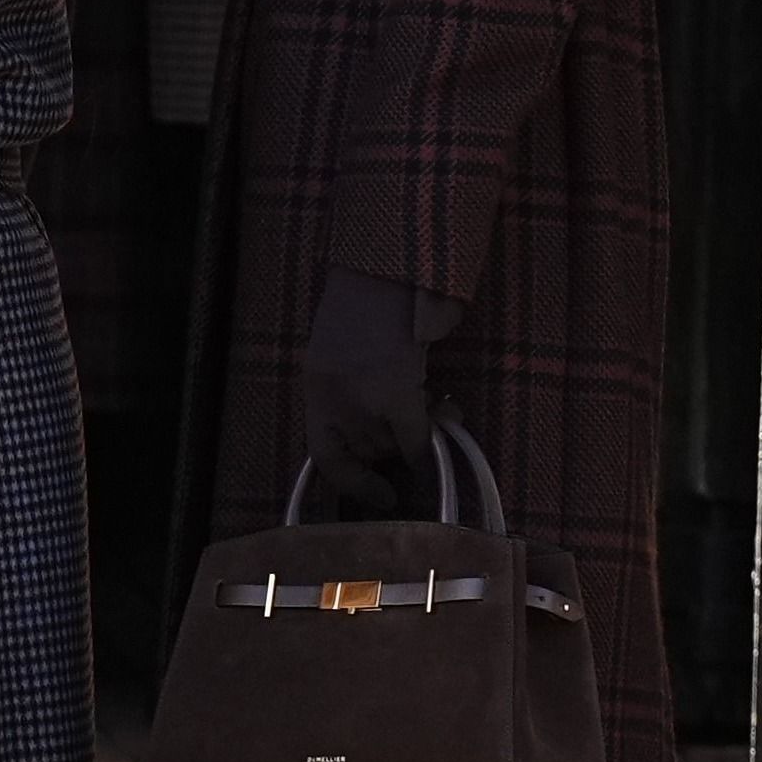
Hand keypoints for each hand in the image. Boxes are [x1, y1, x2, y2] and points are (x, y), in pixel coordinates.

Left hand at [301, 270, 434, 519]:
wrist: (383, 267)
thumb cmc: (364, 300)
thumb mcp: (339, 349)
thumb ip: (348, 388)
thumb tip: (381, 434)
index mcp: (316, 385)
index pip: (323, 454)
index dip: (350, 480)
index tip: (380, 494)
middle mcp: (332, 398)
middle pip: (365, 450)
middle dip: (391, 446)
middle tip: (416, 426)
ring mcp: (361, 398)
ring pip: (392, 444)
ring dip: (414, 434)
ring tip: (436, 406)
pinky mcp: (394, 391)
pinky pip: (415, 437)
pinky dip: (428, 444)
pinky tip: (445, 427)